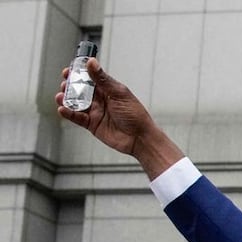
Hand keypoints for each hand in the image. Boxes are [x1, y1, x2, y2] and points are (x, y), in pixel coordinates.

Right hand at [56, 58, 183, 178]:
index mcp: (108, 89)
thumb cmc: (135, 115)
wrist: (140, 138)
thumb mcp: (119, 93)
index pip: (89, 78)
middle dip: (69, 86)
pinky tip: (63, 109)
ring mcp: (95, 112)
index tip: (68, 70)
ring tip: (60, 96)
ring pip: (76, 103)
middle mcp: (100, 100)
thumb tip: (92, 62)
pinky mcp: (92, 124)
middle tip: (64, 84)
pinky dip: (68, 113)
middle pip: (79, 90)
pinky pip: (76, 118)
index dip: (78, 74)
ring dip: (66, 99)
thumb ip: (103, 79)